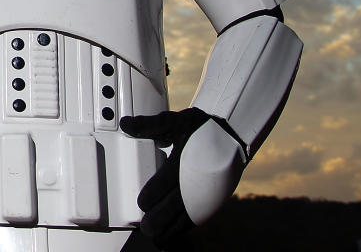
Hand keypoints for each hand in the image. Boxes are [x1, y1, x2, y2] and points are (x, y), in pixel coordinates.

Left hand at [121, 107, 241, 250]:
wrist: (233, 135)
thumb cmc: (201, 129)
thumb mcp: (175, 121)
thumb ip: (150, 125)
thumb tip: (126, 125)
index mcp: (184, 161)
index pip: (167, 181)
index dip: (154, 194)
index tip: (143, 203)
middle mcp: (196, 180)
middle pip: (177, 203)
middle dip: (161, 217)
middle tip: (147, 228)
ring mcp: (206, 193)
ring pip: (187, 215)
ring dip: (172, 228)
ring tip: (157, 238)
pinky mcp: (212, 201)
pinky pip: (198, 218)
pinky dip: (185, 229)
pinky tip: (173, 235)